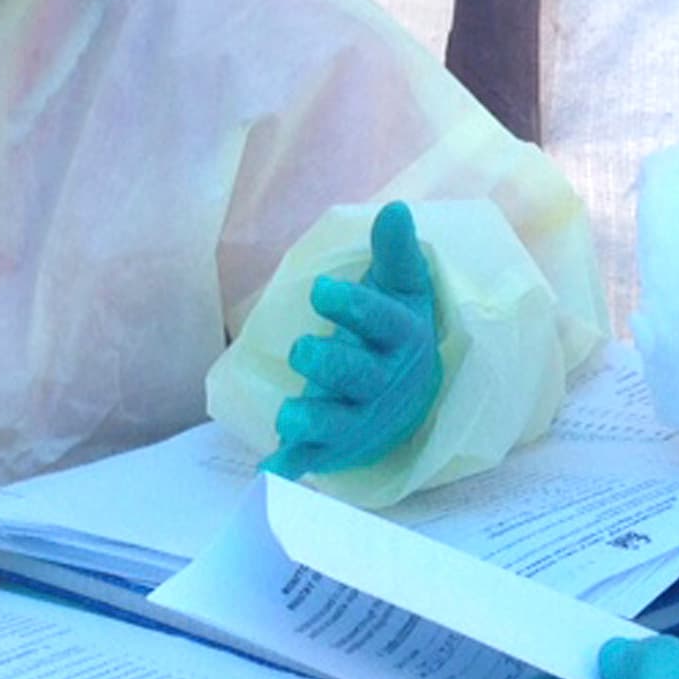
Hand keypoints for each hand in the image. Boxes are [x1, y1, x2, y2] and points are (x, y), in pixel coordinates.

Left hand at [266, 201, 442, 479]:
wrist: (410, 399)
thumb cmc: (395, 335)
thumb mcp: (401, 292)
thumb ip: (395, 254)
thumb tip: (395, 209)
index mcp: (402, 341)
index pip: (383, 324)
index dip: (354, 308)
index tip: (319, 290)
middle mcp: (383, 383)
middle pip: (358, 376)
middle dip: (330, 366)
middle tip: (303, 351)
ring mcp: (359, 417)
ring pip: (335, 422)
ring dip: (312, 420)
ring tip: (287, 417)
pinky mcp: (334, 443)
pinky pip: (311, 456)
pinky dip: (291, 466)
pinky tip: (269, 470)